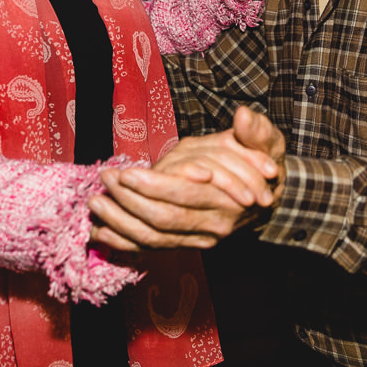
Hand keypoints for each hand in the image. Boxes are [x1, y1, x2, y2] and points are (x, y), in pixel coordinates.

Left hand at [89, 108, 285, 250]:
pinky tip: (98, 233)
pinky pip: (151, 249)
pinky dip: (123, 244)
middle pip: (164, 220)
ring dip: (120, 223)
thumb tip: (242, 117)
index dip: (153, 185)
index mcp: (230, 198)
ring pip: (154, 238)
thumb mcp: (267, 142)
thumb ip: (255, 130)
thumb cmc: (263, 163)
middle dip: (129, 202)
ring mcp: (199, 239)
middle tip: (104, 179)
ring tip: (95, 203)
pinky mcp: (187, 244)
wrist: (270, 197)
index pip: (185, 195)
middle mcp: (214, 225)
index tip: (126, 172)